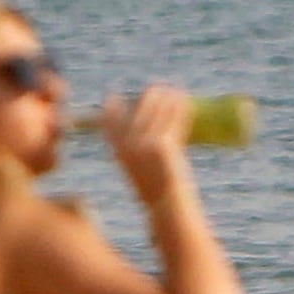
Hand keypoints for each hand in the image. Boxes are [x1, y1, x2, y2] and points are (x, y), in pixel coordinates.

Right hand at [101, 82, 193, 198]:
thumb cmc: (154, 193)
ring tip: (173, 88)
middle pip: (137, 111)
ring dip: (165, 97)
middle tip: (155, 87)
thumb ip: (132, 153)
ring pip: (156, 111)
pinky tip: (184, 97)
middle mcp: (129, 147)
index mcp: (119, 153)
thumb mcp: (136, 172)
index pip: (109, 123)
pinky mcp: (163, 145)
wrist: (167, 206)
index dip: (111, 108)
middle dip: (148, 97)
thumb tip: (136, 138)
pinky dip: (179, 107)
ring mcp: (145, 145)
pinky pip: (172, 119)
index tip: (112, 96)